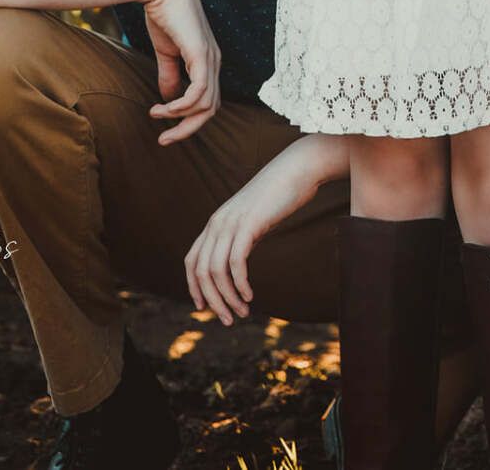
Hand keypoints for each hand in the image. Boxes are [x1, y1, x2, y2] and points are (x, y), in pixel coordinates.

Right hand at [138, 0, 220, 143]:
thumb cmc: (164, 15)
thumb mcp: (166, 52)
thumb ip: (170, 74)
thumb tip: (168, 99)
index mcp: (208, 62)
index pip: (207, 101)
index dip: (188, 120)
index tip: (164, 129)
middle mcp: (214, 63)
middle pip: (210, 109)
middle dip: (187, 129)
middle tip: (164, 140)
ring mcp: (211, 58)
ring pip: (206, 105)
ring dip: (180, 118)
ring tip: (156, 115)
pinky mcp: (201, 53)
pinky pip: (200, 90)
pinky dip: (184, 105)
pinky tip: (166, 107)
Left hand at [185, 136, 342, 323]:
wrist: (298, 169)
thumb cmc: (280, 195)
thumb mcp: (254, 219)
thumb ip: (242, 238)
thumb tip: (238, 263)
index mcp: (215, 222)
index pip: (191, 261)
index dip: (194, 287)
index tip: (205, 308)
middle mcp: (217, 223)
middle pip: (200, 271)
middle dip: (212, 300)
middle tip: (228, 319)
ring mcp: (231, 222)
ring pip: (215, 271)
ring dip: (227, 297)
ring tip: (242, 312)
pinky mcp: (248, 224)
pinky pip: (236, 262)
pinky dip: (239, 284)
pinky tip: (249, 296)